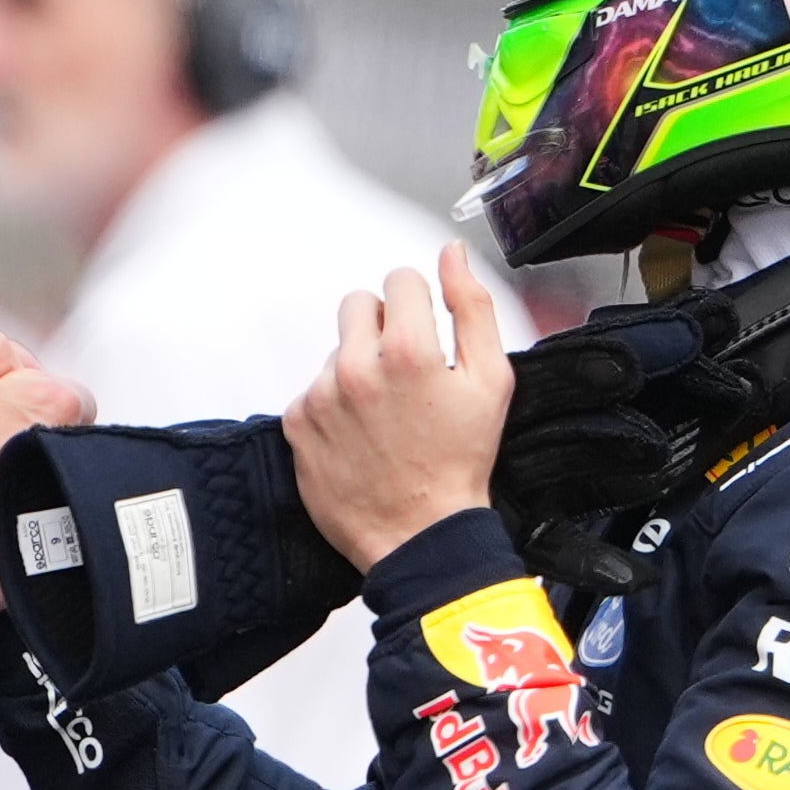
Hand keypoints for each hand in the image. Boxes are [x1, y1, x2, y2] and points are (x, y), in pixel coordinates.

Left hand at [282, 245, 511, 571]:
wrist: (419, 534)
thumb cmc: (458, 464)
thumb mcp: (492, 381)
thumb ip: (472, 307)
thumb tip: (452, 256)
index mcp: (408, 350)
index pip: (399, 280)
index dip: (418, 303)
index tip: (425, 331)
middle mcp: (356, 367)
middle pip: (358, 304)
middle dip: (382, 326)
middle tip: (405, 371)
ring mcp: (322, 395)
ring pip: (336, 349)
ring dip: (358, 367)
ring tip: (386, 412)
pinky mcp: (298, 422)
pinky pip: (313, 389)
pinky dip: (334, 404)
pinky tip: (360, 433)